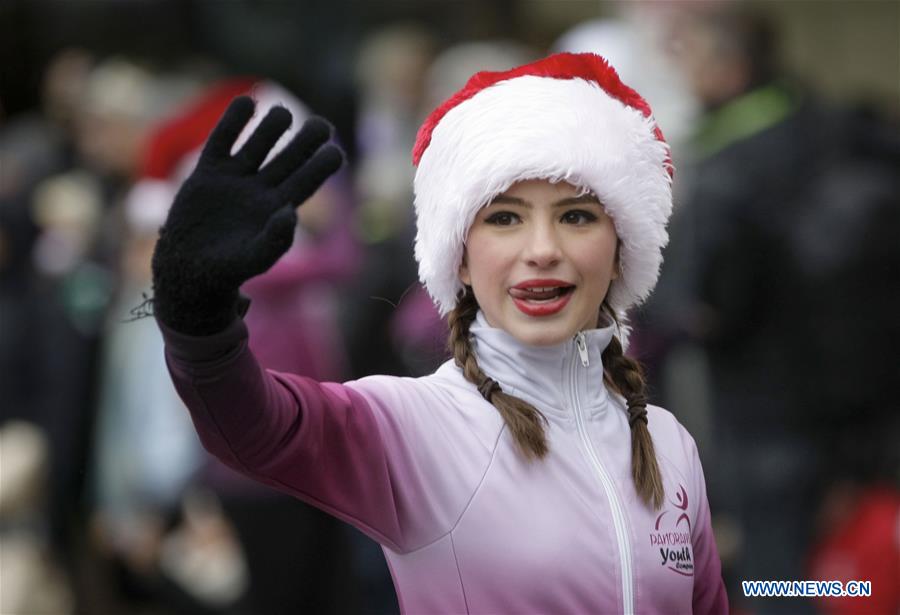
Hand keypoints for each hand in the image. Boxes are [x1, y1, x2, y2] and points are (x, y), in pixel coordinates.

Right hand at [151, 96, 343, 333]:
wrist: (188, 269)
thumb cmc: (229, 270)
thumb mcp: (256, 258)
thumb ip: (276, 239)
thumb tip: (291, 212)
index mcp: (278, 208)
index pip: (306, 182)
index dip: (321, 167)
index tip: (336, 152)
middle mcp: (260, 189)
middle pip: (288, 159)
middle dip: (305, 142)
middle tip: (323, 125)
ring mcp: (235, 178)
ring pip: (258, 146)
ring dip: (271, 128)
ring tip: (284, 113)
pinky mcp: (208, 173)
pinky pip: (222, 142)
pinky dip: (232, 123)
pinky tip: (246, 102)